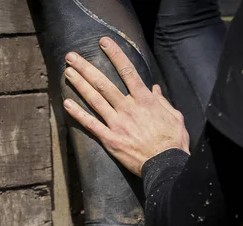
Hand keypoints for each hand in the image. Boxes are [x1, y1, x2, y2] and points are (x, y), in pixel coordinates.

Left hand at [62, 37, 189, 176]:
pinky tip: (67, 104)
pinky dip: (78, 114)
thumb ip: (163, 101)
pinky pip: (91, 124)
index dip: (115, 55)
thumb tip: (155, 89)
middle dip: (86, 68)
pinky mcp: (111, 140)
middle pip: (104, 83)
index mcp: (145, 100)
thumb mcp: (175, 117)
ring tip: (68, 72)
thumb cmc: (173, 142)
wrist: (166, 164)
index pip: (128, 72)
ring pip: (95, 100)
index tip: (103, 43)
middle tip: (72, 57)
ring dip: (80, 84)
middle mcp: (129, 108)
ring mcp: (118, 124)